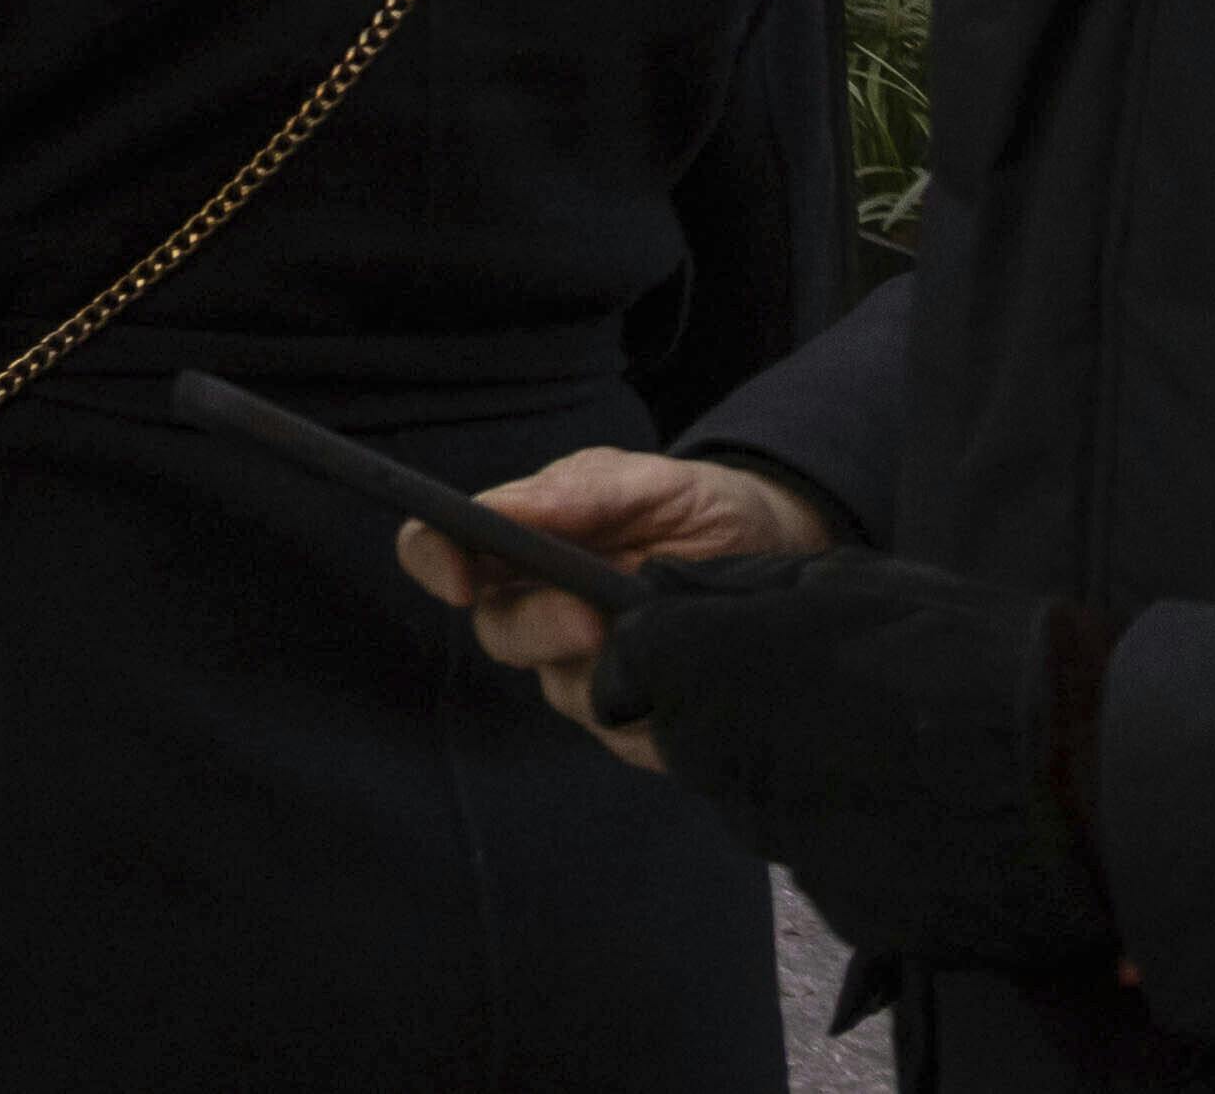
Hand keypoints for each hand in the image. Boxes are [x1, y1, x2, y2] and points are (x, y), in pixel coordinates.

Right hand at [398, 449, 836, 751]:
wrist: (781, 550)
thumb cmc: (700, 505)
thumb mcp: (646, 480)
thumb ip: (579, 493)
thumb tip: (500, 510)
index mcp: (520, 545)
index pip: (439, 552)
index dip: (434, 562)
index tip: (458, 577)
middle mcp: (539, 610)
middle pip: (498, 632)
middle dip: (536, 627)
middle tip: (587, 619)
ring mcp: (587, 668)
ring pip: (561, 690)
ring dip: (602, 674)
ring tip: (663, 645)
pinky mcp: (639, 716)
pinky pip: (628, 735)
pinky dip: (654, 717)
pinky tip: (688, 689)